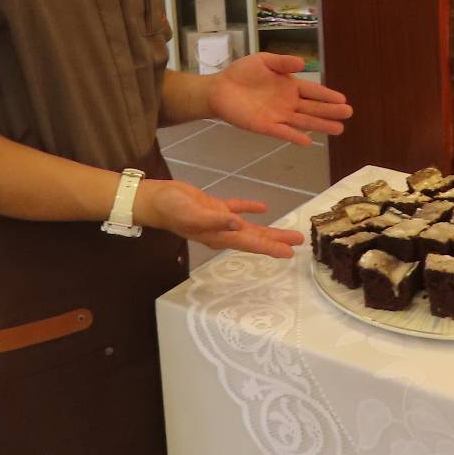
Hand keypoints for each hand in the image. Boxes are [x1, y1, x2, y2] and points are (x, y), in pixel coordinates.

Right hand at [135, 178, 303, 258]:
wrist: (156, 200)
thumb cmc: (173, 209)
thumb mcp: (194, 214)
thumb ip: (216, 219)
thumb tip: (238, 223)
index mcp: (220, 236)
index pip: (251, 243)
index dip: (270, 249)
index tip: (289, 254)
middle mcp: (223, 232)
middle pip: (255, 238)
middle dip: (276, 242)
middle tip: (298, 242)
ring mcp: (219, 221)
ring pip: (249, 227)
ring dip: (268, 229)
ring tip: (287, 233)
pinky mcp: (214, 208)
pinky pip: (236, 209)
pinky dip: (249, 209)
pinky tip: (262, 208)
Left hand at [208, 52, 352, 147]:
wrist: (219, 89)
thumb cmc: (242, 73)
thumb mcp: (264, 61)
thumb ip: (283, 62)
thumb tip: (303, 63)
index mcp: (290, 85)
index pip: (313, 91)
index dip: (327, 96)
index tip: (343, 100)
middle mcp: (288, 102)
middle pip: (313, 108)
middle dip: (330, 111)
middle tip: (349, 114)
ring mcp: (278, 116)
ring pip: (304, 121)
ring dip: (320, 125)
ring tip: (339, 129)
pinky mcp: (266, 126)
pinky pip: (284, 132)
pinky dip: (295, 137)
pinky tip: (308, 142)